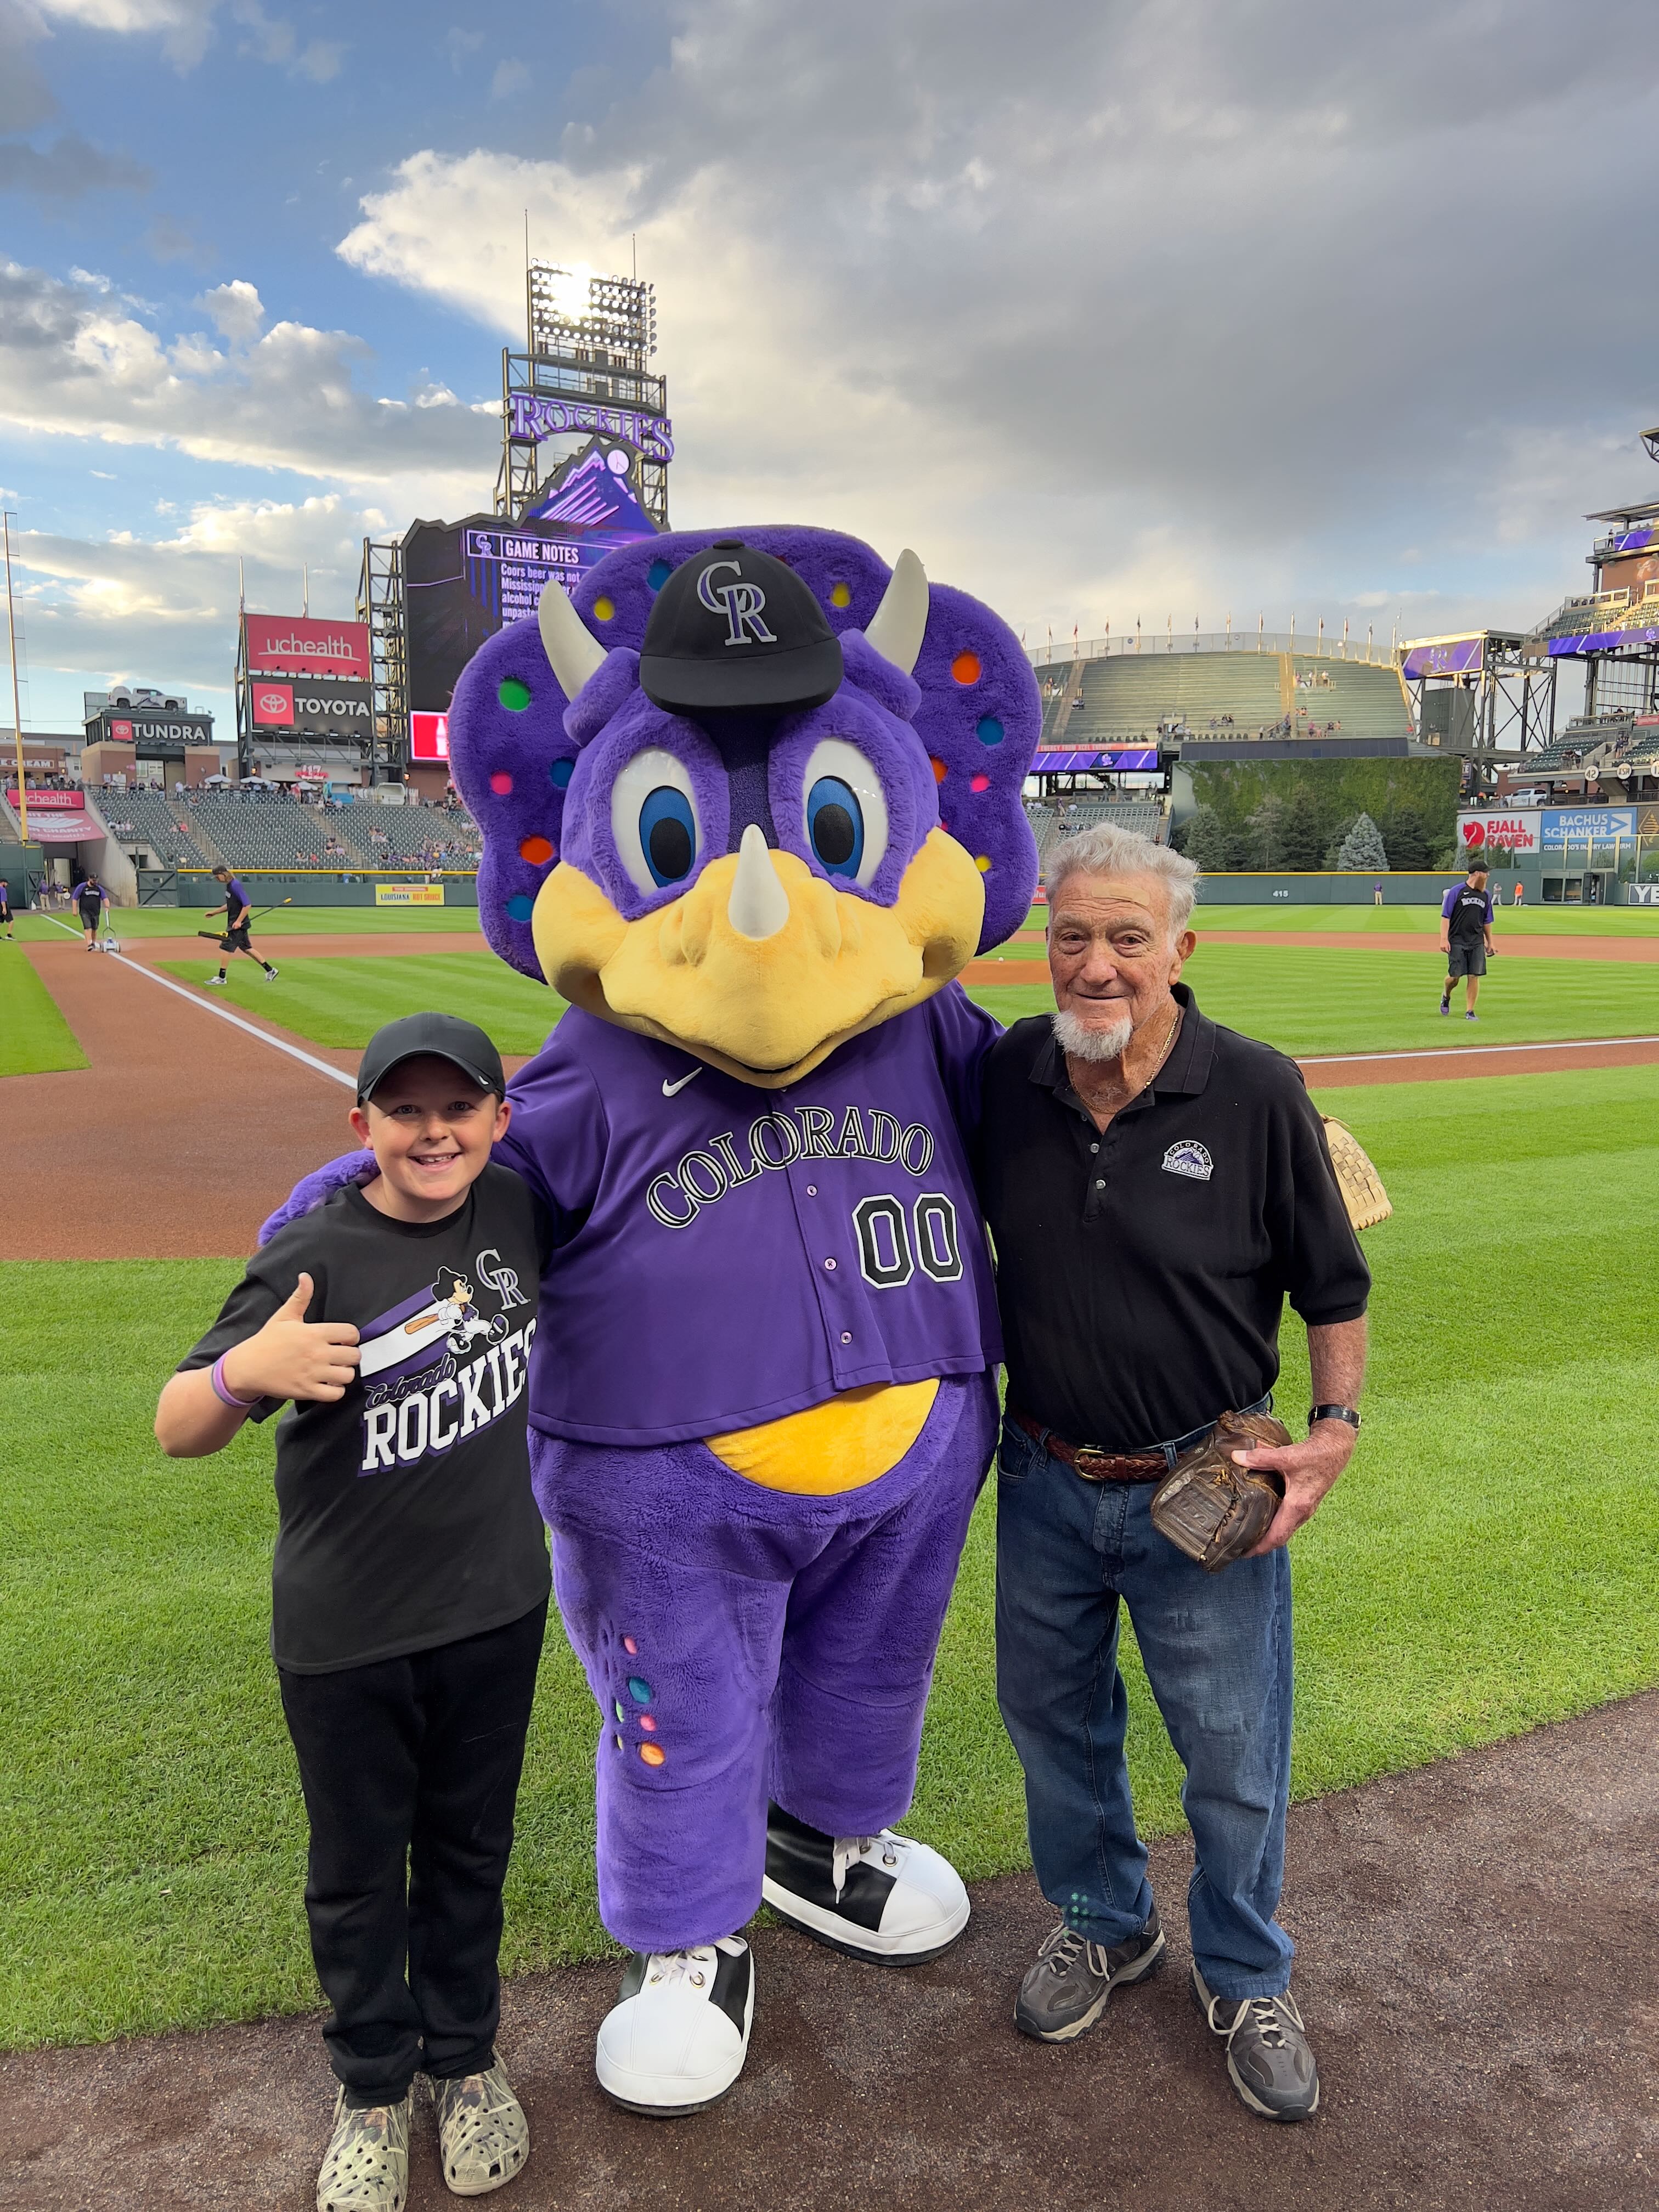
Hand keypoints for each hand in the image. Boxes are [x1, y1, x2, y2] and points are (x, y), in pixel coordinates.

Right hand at [220, 1273, 360, 1403]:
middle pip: (354, 1356)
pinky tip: (328, 1384)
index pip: (351, 1333)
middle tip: (340, 1356)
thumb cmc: (267, 1341)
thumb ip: (300, 1297)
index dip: (350, 1337)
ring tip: (335, 1370)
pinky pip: (336, 1394)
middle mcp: (317, 1353)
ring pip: (348, 1375)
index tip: (342, 1339)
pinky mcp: (307, 1391)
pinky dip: (336, 1391)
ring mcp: (313, 1373)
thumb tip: (306, 1276)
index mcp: (314, 1333)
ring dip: (344, 1374)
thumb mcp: (284, 1316)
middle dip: (350, 1355)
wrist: (247, 1368)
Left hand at [1232, 1420, 1357, 1555]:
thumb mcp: (1286, 1456)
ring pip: (1286, 1529)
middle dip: (1262, 1545)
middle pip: (1281, 1537)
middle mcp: (1303, 1512)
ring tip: (1250, 1535)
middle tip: (1241, 1547)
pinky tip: (1263, 1517)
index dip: (1260, 1547)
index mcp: (1297, 1506)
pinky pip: (1290, 1520)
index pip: (1277, 1536)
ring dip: (1270, 1535)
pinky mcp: (1307, 1502)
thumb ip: (1260, 1458)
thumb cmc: (1315, 1455)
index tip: (1244, 1554)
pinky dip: (1276, 1524)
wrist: (1335, 1449)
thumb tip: (1236, 1457)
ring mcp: (1306, 1509)